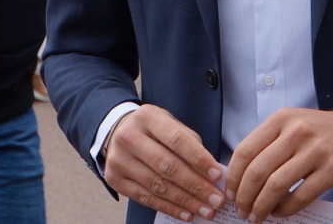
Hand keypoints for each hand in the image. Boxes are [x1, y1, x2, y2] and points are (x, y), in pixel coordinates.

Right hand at [103, 104, 225, 221]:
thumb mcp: (168, 123)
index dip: (199, 159)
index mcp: (148, 117)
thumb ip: (189, 142)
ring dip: (185, 201)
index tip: (217, 175)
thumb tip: (211, 172)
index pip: (177, 140)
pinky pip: (146, 198)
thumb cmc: (151, 130)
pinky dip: (169, 208)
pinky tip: (186, 214)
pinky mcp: (115, 179)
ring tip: (206, 210)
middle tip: (216, 199)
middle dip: (196, 186)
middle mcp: (130, 137)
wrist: (116, 132)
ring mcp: (119, 159)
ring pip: (157, 186)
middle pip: (167, 166)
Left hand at [226, 108, 332, 222]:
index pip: (246, 150)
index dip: (234, 177)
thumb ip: (267, 144)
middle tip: (241, 210)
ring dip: (261, 207)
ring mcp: (315, 151)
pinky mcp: (332, 170)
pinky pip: (300, 196)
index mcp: (281, 120)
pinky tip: (279, 213)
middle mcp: (296, 132)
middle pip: (258, 171)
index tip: (230, 193)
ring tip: (257, 216)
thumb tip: (238, 176)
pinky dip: (285, 210)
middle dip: (244, 197)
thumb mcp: (291, 125)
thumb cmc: (318, 132)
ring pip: (277, 186)